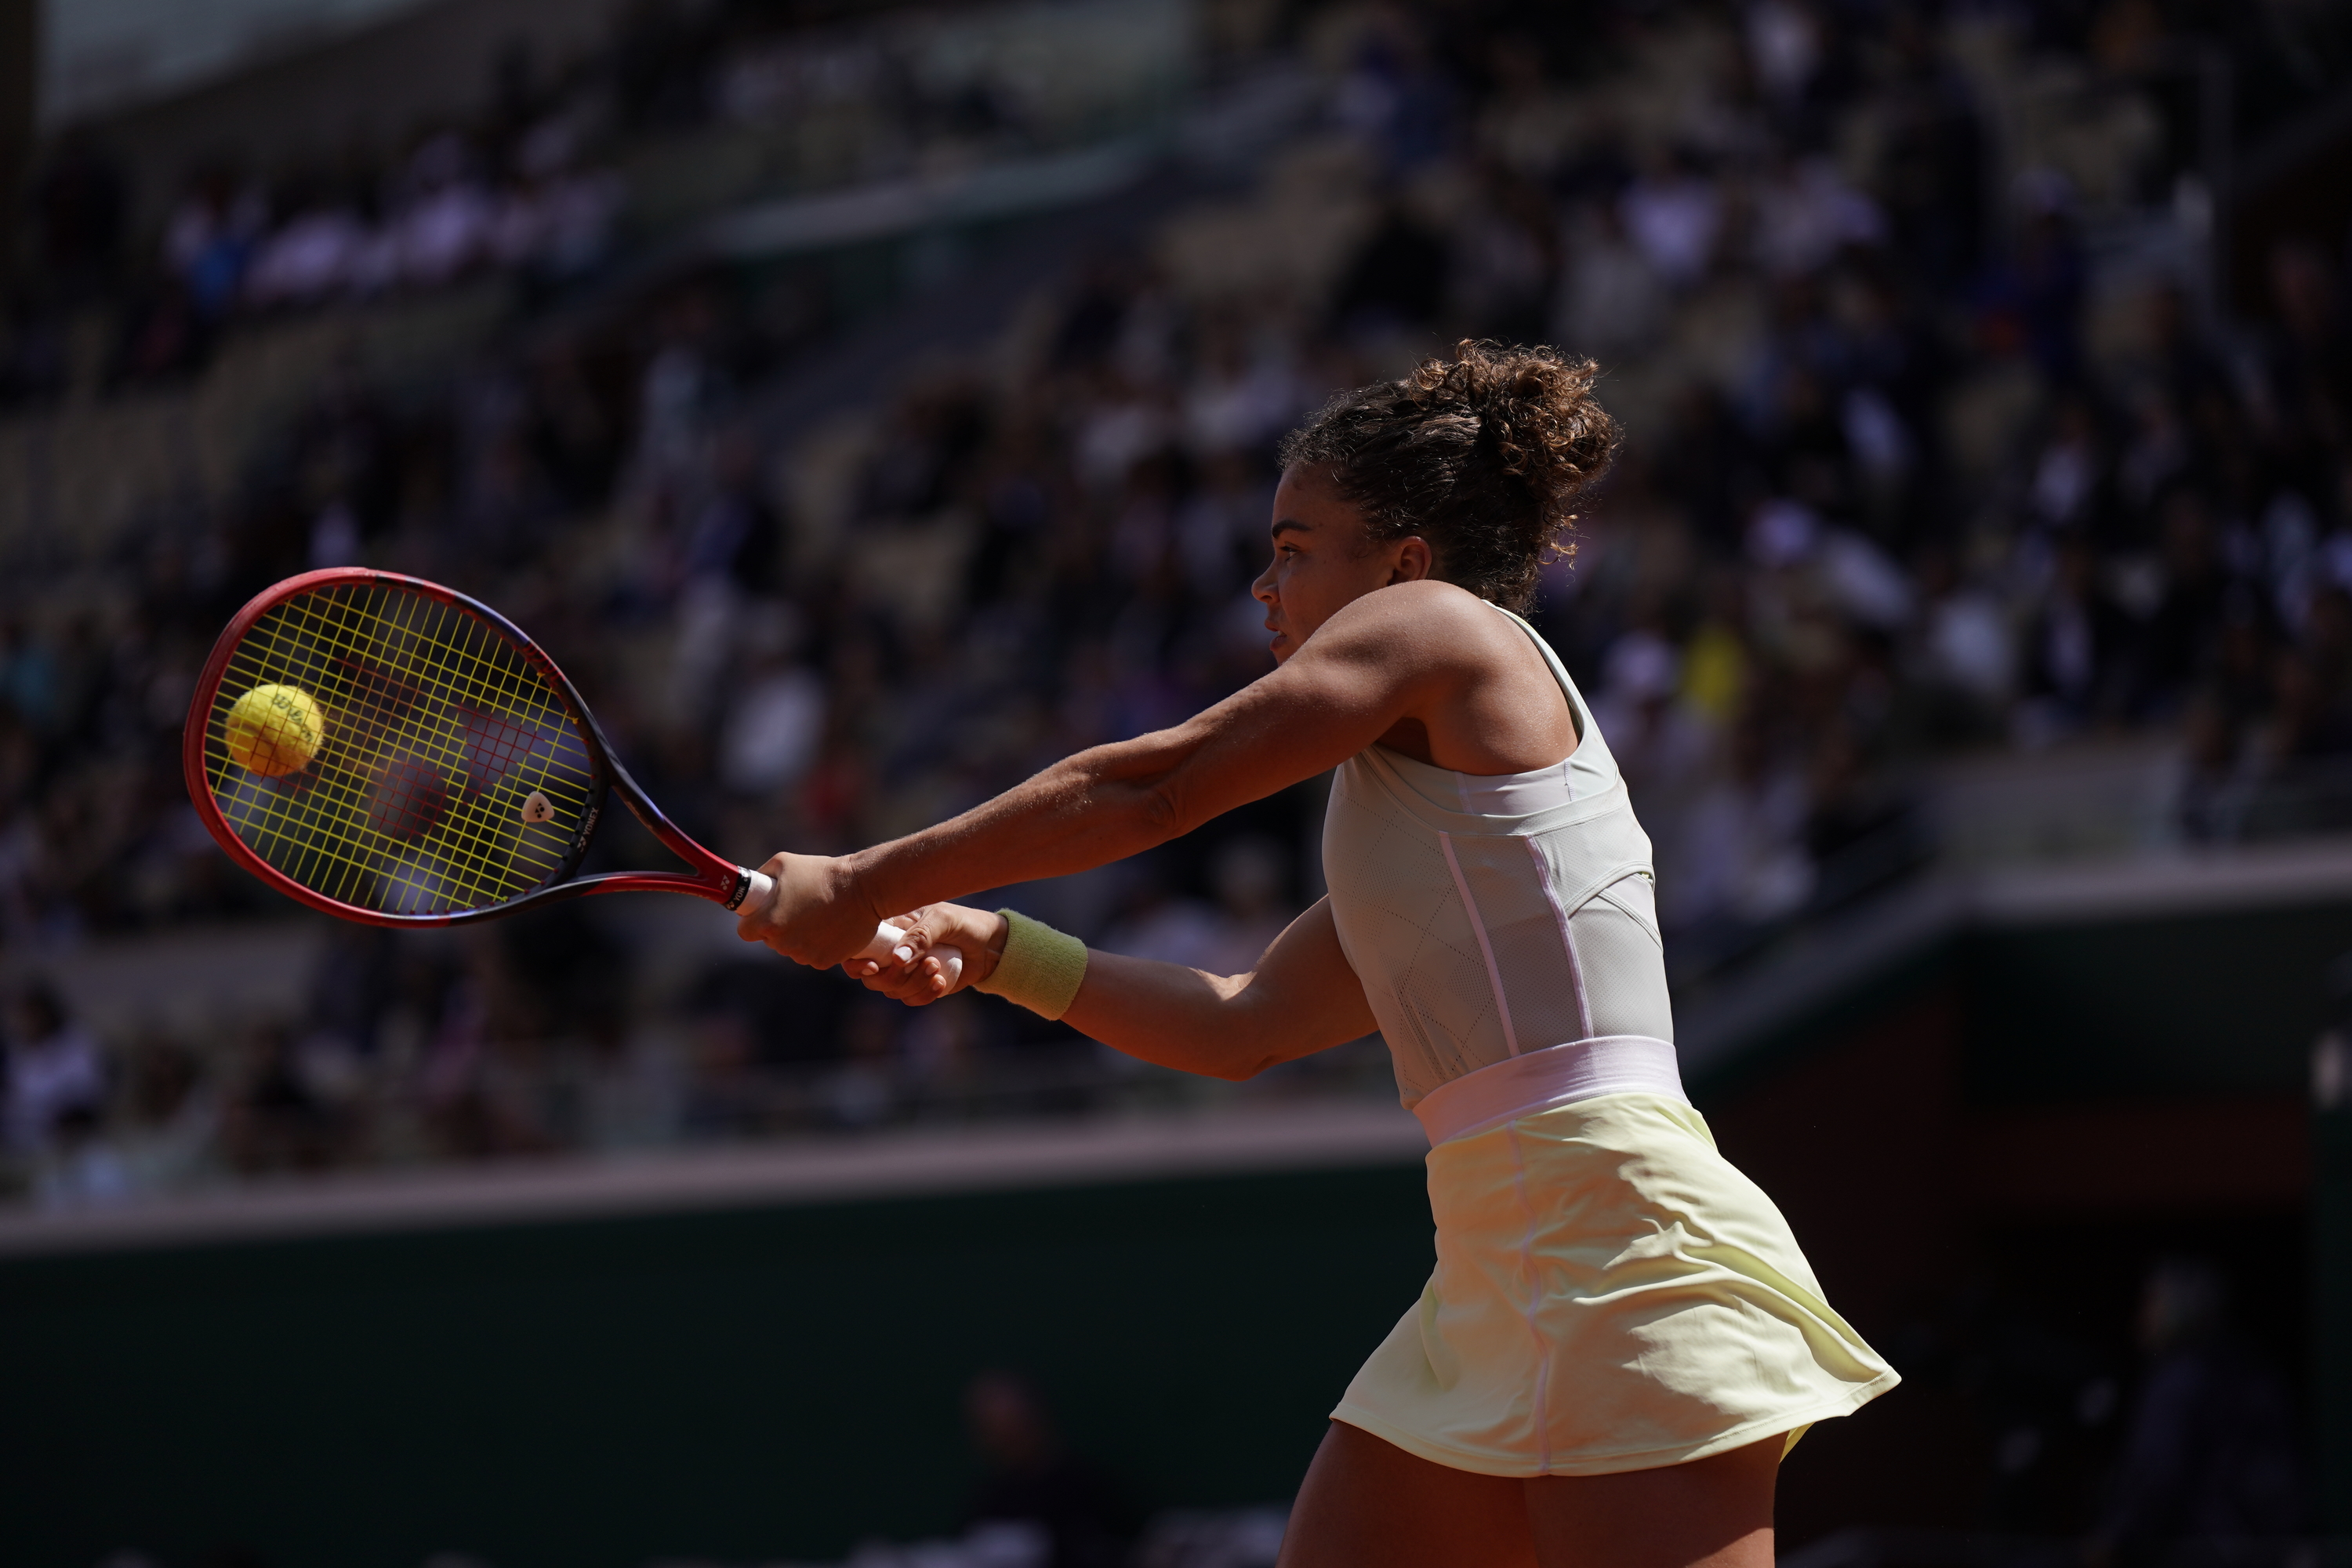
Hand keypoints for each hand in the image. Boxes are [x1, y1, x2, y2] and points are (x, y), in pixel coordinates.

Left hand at [733, 852, 878, 967]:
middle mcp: (784, 943)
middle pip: (771, 940)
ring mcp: (805, 955)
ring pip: (793, 949)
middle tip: (796, 909)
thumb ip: (762, 876)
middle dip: (778, 927)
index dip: (752, 922)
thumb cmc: (823, 873)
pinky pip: (813, 955)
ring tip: (817, 916)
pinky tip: (830, 927)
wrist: (864, 889)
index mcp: (769, 922)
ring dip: (799, 937)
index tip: (762, 913)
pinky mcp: (824, 961)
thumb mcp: (784, 863)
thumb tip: (755, 885)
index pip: (745, 932)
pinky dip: (819, 945)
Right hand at [851, 903, 1004, 1004]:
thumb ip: (920, 935)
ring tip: (938, 968)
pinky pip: (911, 999)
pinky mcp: (920, 986)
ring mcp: (905, 971)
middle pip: (872, 977)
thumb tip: (896, 959)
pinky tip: (942, 983)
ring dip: (914, 984)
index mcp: (889, 929)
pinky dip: (925, 995)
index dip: (856, 963)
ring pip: (892, 990)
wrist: (990, 945)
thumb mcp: (944, 919)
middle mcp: (892, 951)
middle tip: (926, 963)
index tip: (872, 967)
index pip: (858, 949)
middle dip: (894, 976)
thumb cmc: (964, 922)